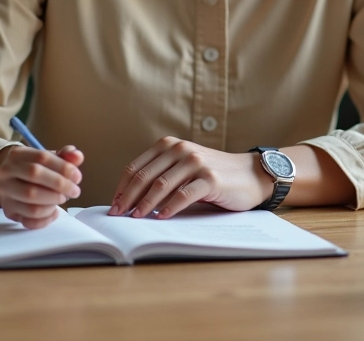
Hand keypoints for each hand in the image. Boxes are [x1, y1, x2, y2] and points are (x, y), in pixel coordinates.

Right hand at [0, 145, 83, 228]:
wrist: (15, 181)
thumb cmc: (38, 168)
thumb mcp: (52, 158)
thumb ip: (67, 155)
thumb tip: (77, 156)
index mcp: (17, 154)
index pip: (42, 157)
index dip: (63, 167)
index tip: (77, 177)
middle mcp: (6, 173)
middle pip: (34, 176)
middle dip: (60, 184)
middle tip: (75, 190)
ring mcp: (5, 194)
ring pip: (30, 200)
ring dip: (53, 202)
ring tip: (63, 198)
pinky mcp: (9, 212)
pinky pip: (29, 220)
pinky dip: (46, 218)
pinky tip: (54, 212)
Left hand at [108, 137, 272, 218]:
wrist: (250, 174)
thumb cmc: (212, 175)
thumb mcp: (183, 168)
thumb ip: (162, 175)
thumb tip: (130, 201)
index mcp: (169, 145)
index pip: (136, 167)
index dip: (122, 188)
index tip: (114, 205)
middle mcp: (181, 149)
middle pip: (145, 176)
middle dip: (128, 198)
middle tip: (118, 215)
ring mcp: (196, 162)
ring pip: (161, 185)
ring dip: (145, 204)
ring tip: (136, 218)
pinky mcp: (210, 178)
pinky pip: (184, 194)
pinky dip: (169, 208)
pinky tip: (160, 218)